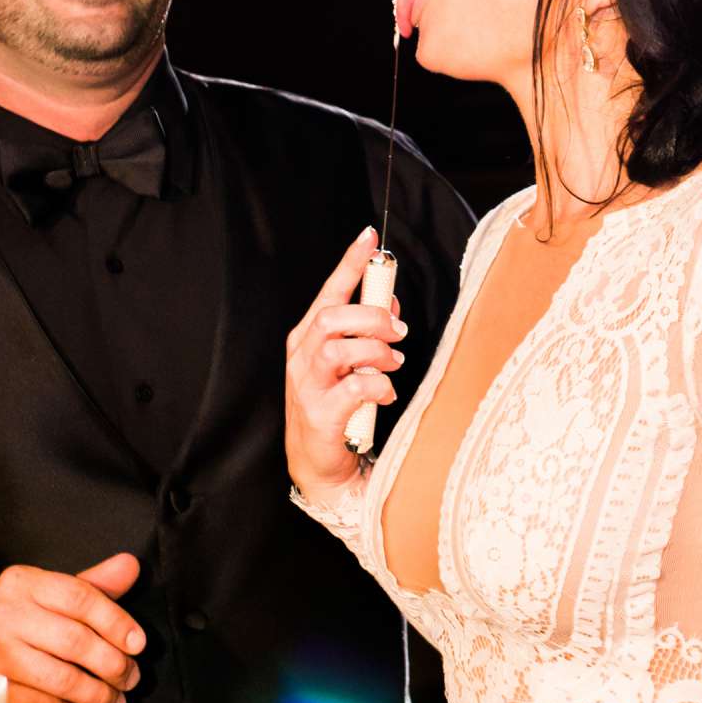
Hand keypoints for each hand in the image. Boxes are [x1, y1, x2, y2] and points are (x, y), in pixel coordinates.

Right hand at [0, 551, 144, 702]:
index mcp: (23, 583)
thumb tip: (131, 566)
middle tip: (131, 678)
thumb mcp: (45, 593)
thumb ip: (90, 584)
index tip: (138, 644)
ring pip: (62, 680)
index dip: (116, 622)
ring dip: (98, 696)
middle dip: (113, 665)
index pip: (80, 597)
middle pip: (75, 641)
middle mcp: (6, 614)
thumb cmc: (10, 620)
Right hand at [285, 226, 406, 498]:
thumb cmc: (335, 407)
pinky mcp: (321, 414)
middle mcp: (302, 357)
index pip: (329, 291)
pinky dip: (379, 386)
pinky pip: (355, 388)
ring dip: (377, 352)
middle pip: (334, 317)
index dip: (350, 263)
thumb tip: (392, 304)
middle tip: (398, 332)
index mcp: (307, 338)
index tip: (369, 237)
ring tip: (394, 364)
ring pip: (340, 349)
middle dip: (374, 318)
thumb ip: (365, 332)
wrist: (318, 465)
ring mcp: (308, 386)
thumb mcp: (347, 363)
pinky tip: (385, 394)